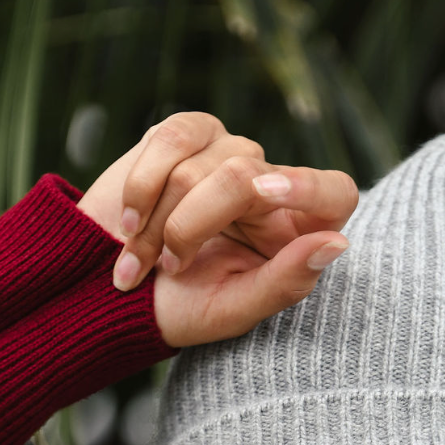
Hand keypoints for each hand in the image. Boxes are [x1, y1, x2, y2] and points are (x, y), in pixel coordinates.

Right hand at [78, 111, 356, 347]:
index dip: (306, 186)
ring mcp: (229, 153)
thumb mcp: (232, 310)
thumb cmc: (179, 309)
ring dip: (157, 219)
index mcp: (297, 232)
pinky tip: (131, 221)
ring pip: (197, 163)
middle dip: (189, 227)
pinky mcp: (187, 134)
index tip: (266, 193)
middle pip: (242, 175)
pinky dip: (141, 185)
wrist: (109, 290)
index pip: (334, 191)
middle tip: (169, 268)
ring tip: (143, 256)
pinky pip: (170, 137)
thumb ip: (285, 282)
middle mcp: (272, 185)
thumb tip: (335, 242)